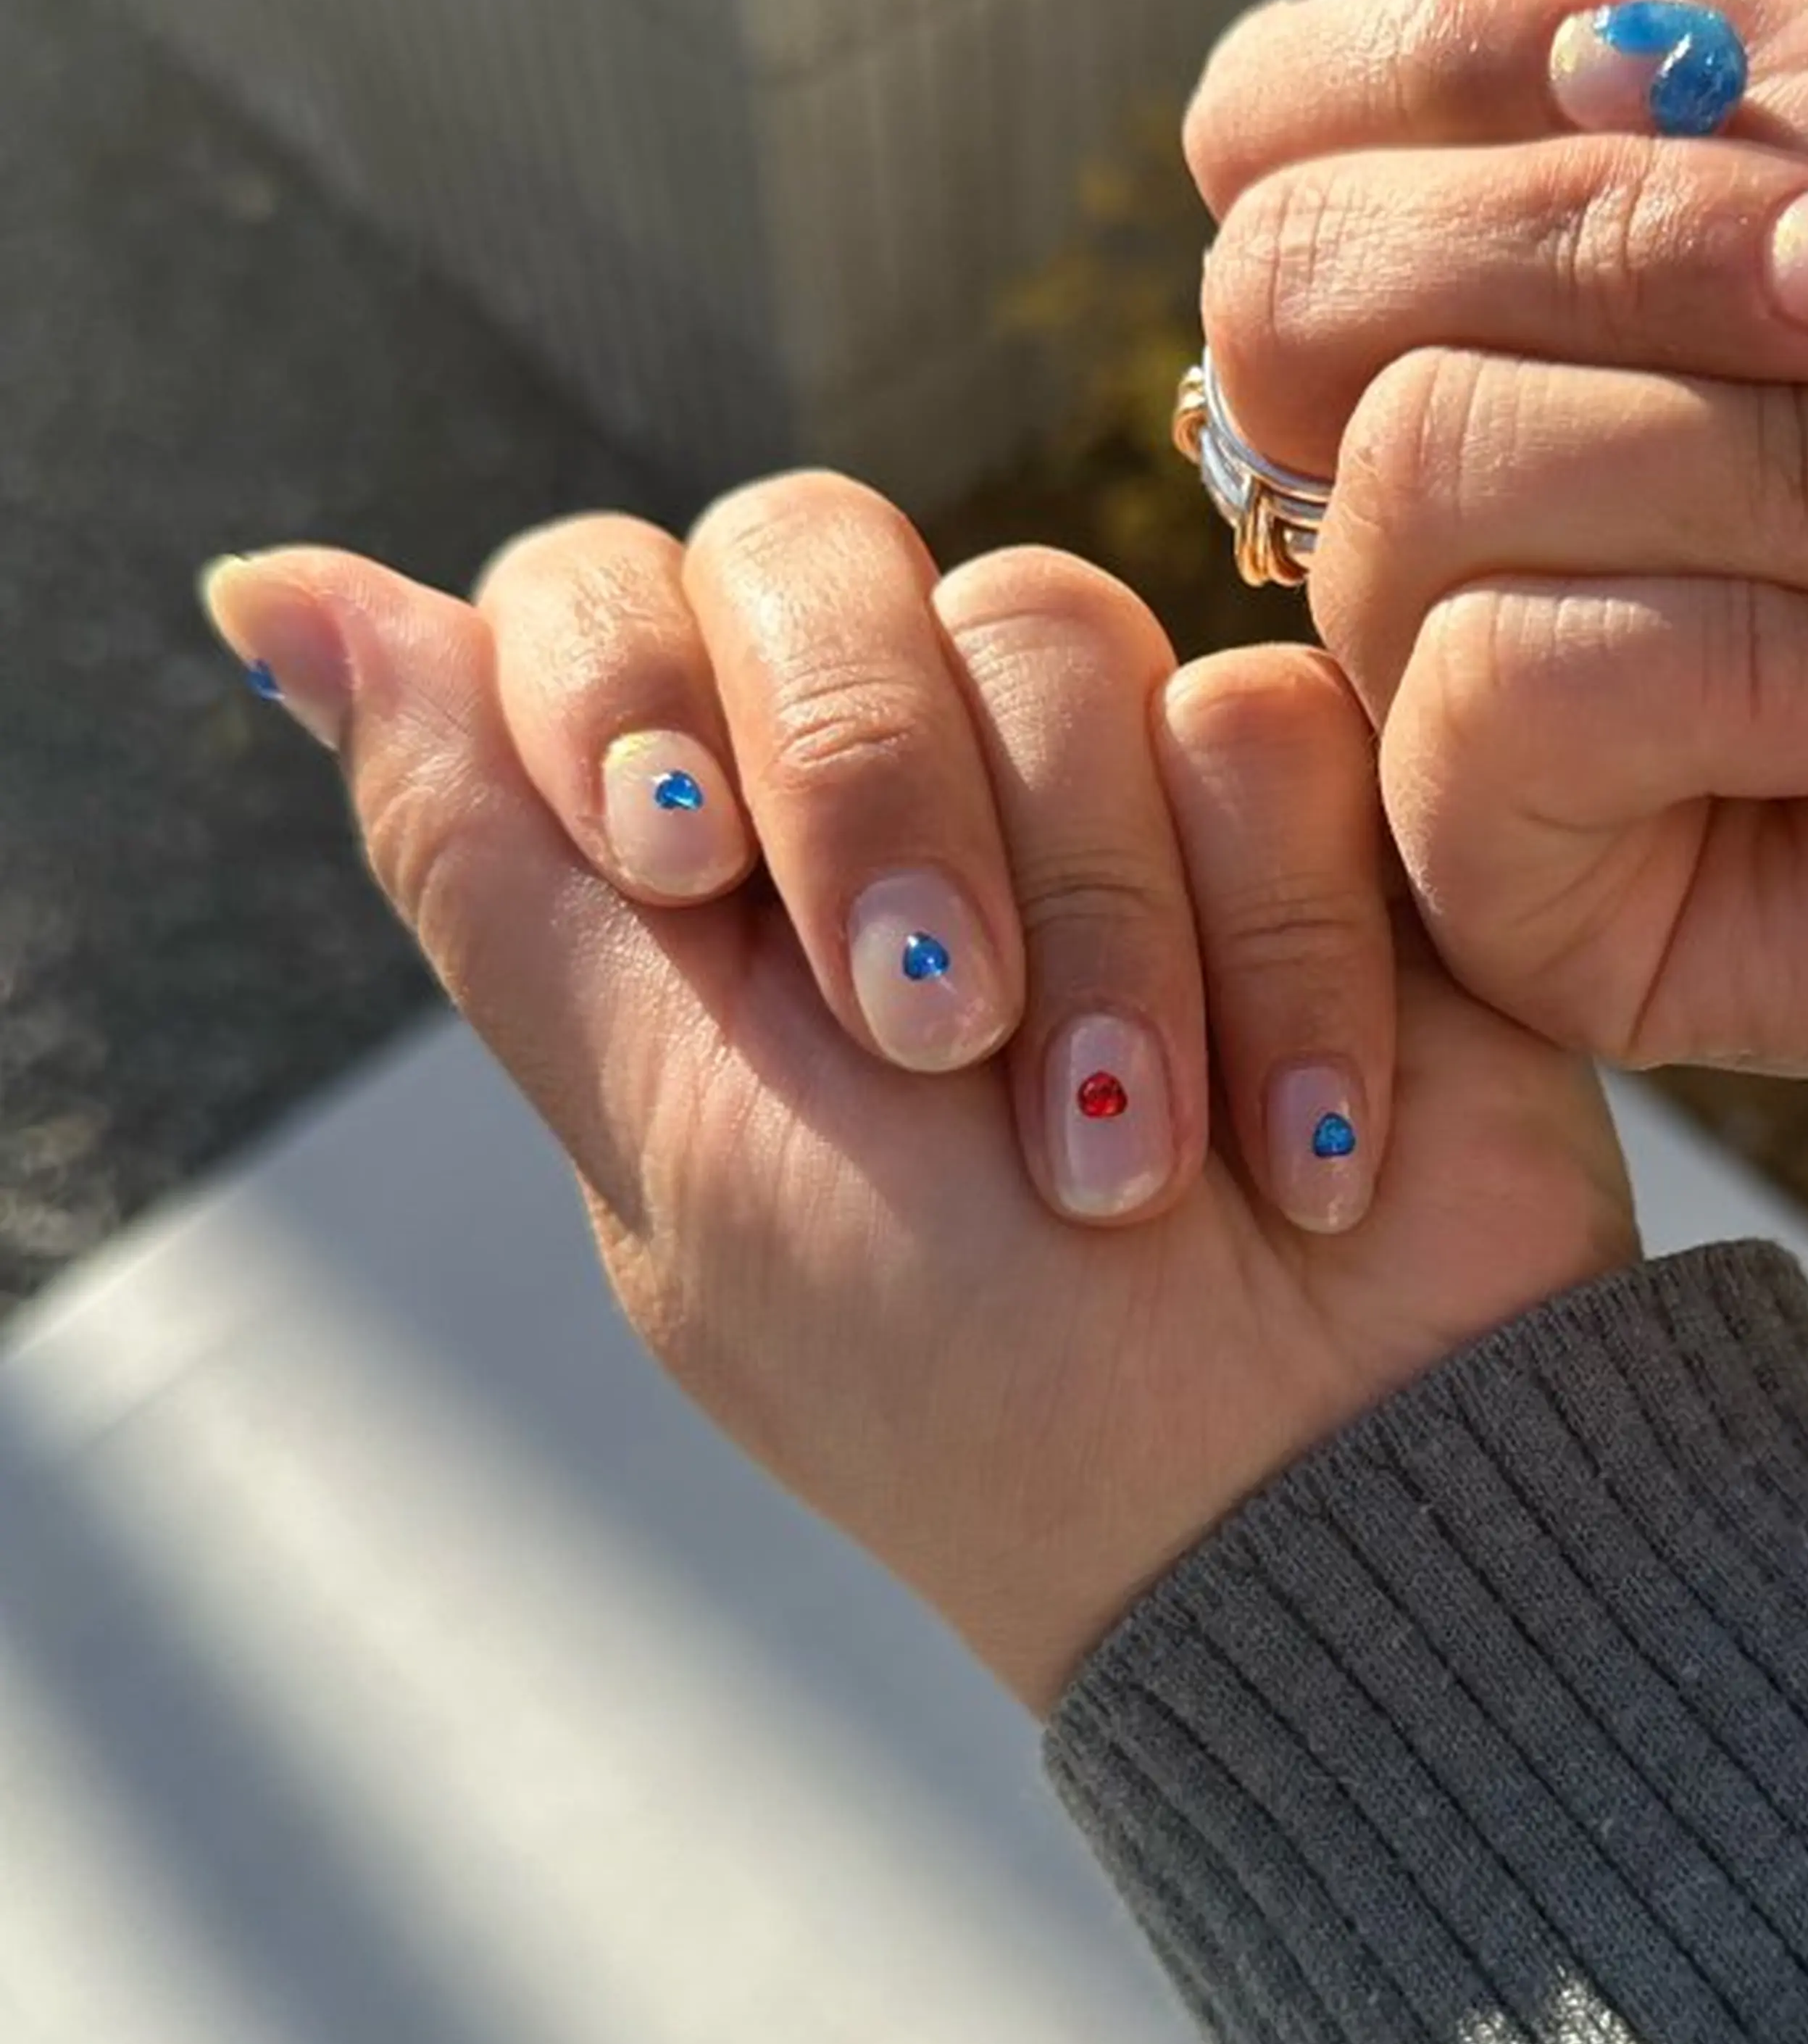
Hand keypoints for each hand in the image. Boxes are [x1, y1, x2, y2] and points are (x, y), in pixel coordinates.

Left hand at [201, 484, 1636, 1706]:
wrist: (1299, 1495)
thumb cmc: (972, 1384)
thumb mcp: (685, 1142)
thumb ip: (493, 865)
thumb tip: (265, 597)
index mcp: (704, 874)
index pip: (596, 592)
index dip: (625, 674)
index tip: (682, 863)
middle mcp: (893, 784)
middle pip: (814, 548)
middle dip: (870, 786)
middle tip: (934, 1027)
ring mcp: (1102, 779)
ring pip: (1053, 624)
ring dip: (1099, 936)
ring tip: (1132, 1168)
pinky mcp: (1305, 804)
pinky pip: (1261, 720)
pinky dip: (1279, 954)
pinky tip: (1291, 1141)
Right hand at [1145, 0, 1807, 1250]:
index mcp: (1451, 315)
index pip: (1266, 126)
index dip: (1476, 55)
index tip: (1750, 86)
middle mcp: (1402, 516)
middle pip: (1299, 290)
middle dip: (1647, 248)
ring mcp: (1439, 726)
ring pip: (1423, 480)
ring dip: (1785, 458)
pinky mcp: (1516, 910)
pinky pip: (1505, 702)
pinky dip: (1779, 661)